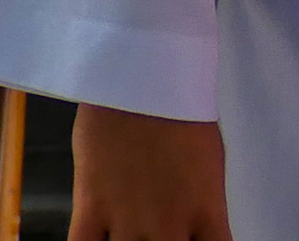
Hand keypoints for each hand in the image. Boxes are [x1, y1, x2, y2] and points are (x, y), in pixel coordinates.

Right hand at [71, 106, 230, 240]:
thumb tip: (197, 232)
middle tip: (155, 237)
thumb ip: (201, 207)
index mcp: (207, 210)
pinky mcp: (90, 210)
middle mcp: (170, 224)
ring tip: (128, 235)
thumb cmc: (181, 111)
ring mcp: (128, 220)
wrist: (143, 75)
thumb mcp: (208, 163)